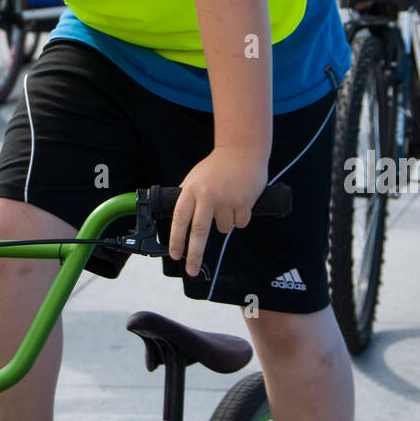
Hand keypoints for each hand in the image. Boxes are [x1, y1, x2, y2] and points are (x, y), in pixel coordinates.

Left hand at [168, 149, 268, 277]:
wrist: (242, 150)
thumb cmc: (217, 167)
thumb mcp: (196, 178)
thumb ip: (188, 198)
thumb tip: (179, 224)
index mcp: (191, 189)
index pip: (180, 218)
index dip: (176, 239)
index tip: (175, 255)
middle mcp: (207, 195)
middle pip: (199, 231)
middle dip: (195, 254)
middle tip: (192, 270)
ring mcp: (227, 198)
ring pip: (224, 228)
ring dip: (225, 223)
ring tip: (228, 202)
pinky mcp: (244, 201)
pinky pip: (240, 223)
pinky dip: (240, 217)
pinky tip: (241, 201)